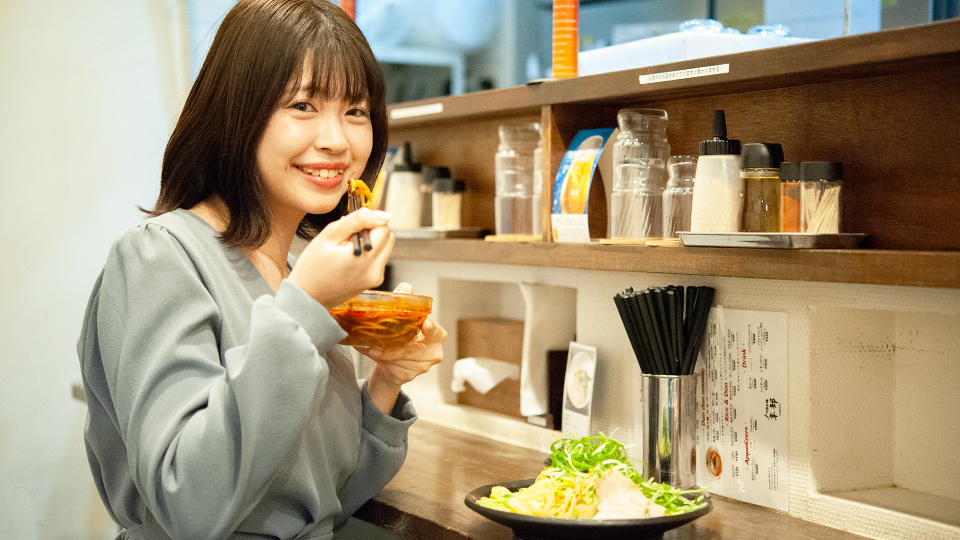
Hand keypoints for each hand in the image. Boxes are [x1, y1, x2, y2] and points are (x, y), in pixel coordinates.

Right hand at [288, 208, 394, 308]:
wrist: (307, 296)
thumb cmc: (312, 267)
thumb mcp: (330, 236)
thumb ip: (358, 220)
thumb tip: (384, 215)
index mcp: (364, 259)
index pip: (384, 228)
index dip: (369, 222)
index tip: (353, 227)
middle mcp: (375, 271)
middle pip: (389, 238)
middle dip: (373, 231)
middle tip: (349, 237)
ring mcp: (376, 278)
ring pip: (386, 248)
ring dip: (372, 242)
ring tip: (349, 248)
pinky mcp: (374, 282)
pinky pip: (379, 259)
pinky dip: (369, 254)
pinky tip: (351, 258)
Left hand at [360, 283, 446, 412]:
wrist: (396, 360)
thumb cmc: (405, 335)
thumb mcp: (406, 316)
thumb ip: (406, 300)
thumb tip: (405, 287)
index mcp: (437, 336)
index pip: (435, 332)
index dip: (430, 328)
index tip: (425, 324)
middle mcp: (433, 353)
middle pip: (412, 349)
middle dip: (394, 346)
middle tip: (376, 344)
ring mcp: (421, 367)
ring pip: (399, 358)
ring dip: (382, 353)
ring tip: (369, 347)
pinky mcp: (408, 376)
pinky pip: (391, 367)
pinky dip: (379, 360)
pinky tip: (371, 353)